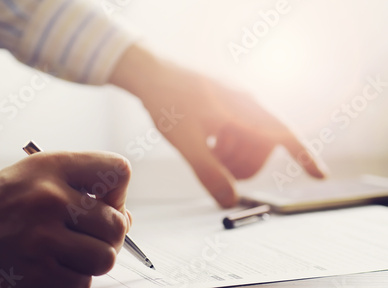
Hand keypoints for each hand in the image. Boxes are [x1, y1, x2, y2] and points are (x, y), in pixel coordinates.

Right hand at [0, 152, 131, 287]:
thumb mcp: (33, 175)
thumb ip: (82, 187)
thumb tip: (126, 221)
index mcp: (51, 167)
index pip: (118, 172)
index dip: (118, 193)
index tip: (102, 205)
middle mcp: (49, 199)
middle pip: (118, 225)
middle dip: (109, 236)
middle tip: (85, 237)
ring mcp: (40, 239)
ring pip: (103, 259)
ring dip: (89, 262)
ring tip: (65, 255)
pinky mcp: (33, 277)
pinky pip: (80, 285)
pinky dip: (70, 282)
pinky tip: (48, 270)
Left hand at [110, 44, 325, 206]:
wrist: (148, 72)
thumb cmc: (167, 101)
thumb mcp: (187, 143)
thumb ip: (209, 174)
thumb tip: (229, 202)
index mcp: (245, 109)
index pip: (284, 135)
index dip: (304, 157)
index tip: (321, 175)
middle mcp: (246, 104)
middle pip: (263, 147)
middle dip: (242, 166)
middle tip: (216, 171)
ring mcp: (235, 103)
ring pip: (248, 141)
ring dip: (231, 156)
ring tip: (206, 155)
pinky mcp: (224, 104)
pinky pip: (236, 132)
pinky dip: (225, 145)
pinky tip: (205, 144)